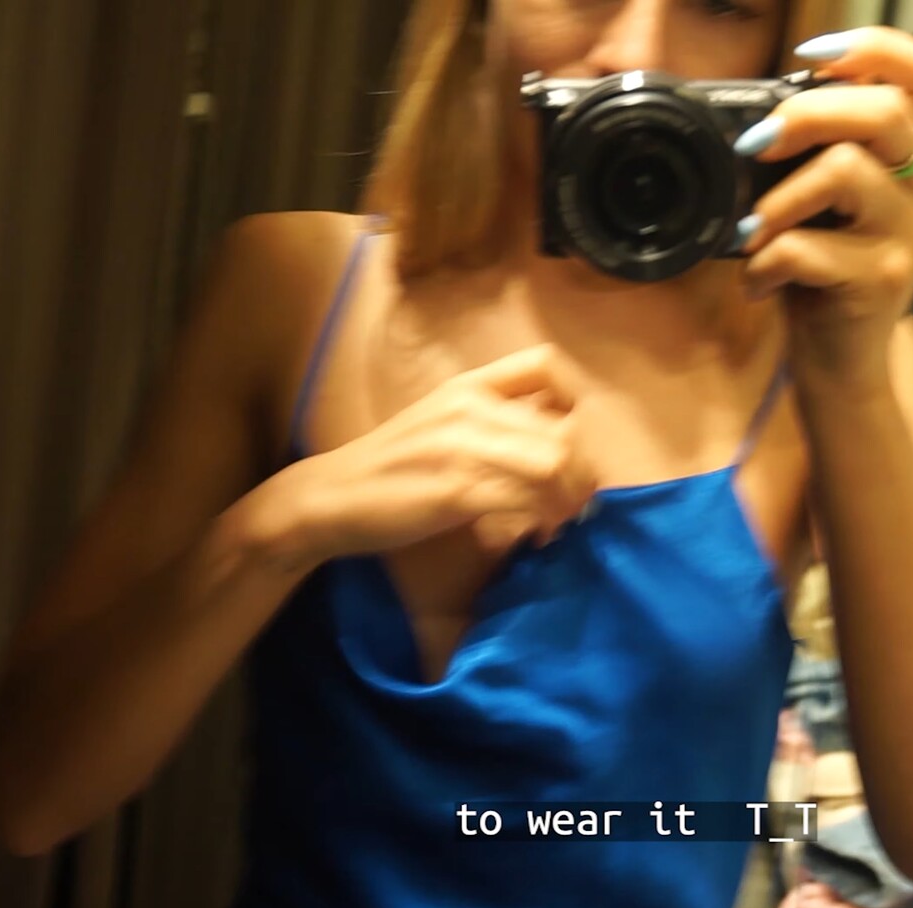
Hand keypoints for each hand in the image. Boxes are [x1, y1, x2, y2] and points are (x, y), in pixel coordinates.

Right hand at [266, 344, 597, 567]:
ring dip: (569, 501)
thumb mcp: (441, 424)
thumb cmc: (391, 467)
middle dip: (583, 473)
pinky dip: (544, 522)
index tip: (575, 444)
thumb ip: (490, 421)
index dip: (575, 401)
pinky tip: (538, 538)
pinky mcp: (457, 489)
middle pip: (565, 428)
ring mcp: (463, 447)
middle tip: (578, 504)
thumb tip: (552, 437)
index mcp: (469, 387)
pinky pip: (526, 501)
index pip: (545, 364)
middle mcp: (471, 407)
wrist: (329, 496)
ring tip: (561, 524)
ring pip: (554, 464)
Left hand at [733, 26, 912, 391]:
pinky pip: (809, 246)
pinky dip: (766, 259)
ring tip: (752, 229)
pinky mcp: (882, 280)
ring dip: (777, 198)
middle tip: (755, 146)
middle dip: (805, 114)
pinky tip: (757, 279)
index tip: (810, 56)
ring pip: (845, 172)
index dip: (872, 47)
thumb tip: (761, 110)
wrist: (844, 365)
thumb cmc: (825, 275)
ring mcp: (911, 236)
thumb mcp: (829, 204)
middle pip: (884, 111)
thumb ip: (820, 152)